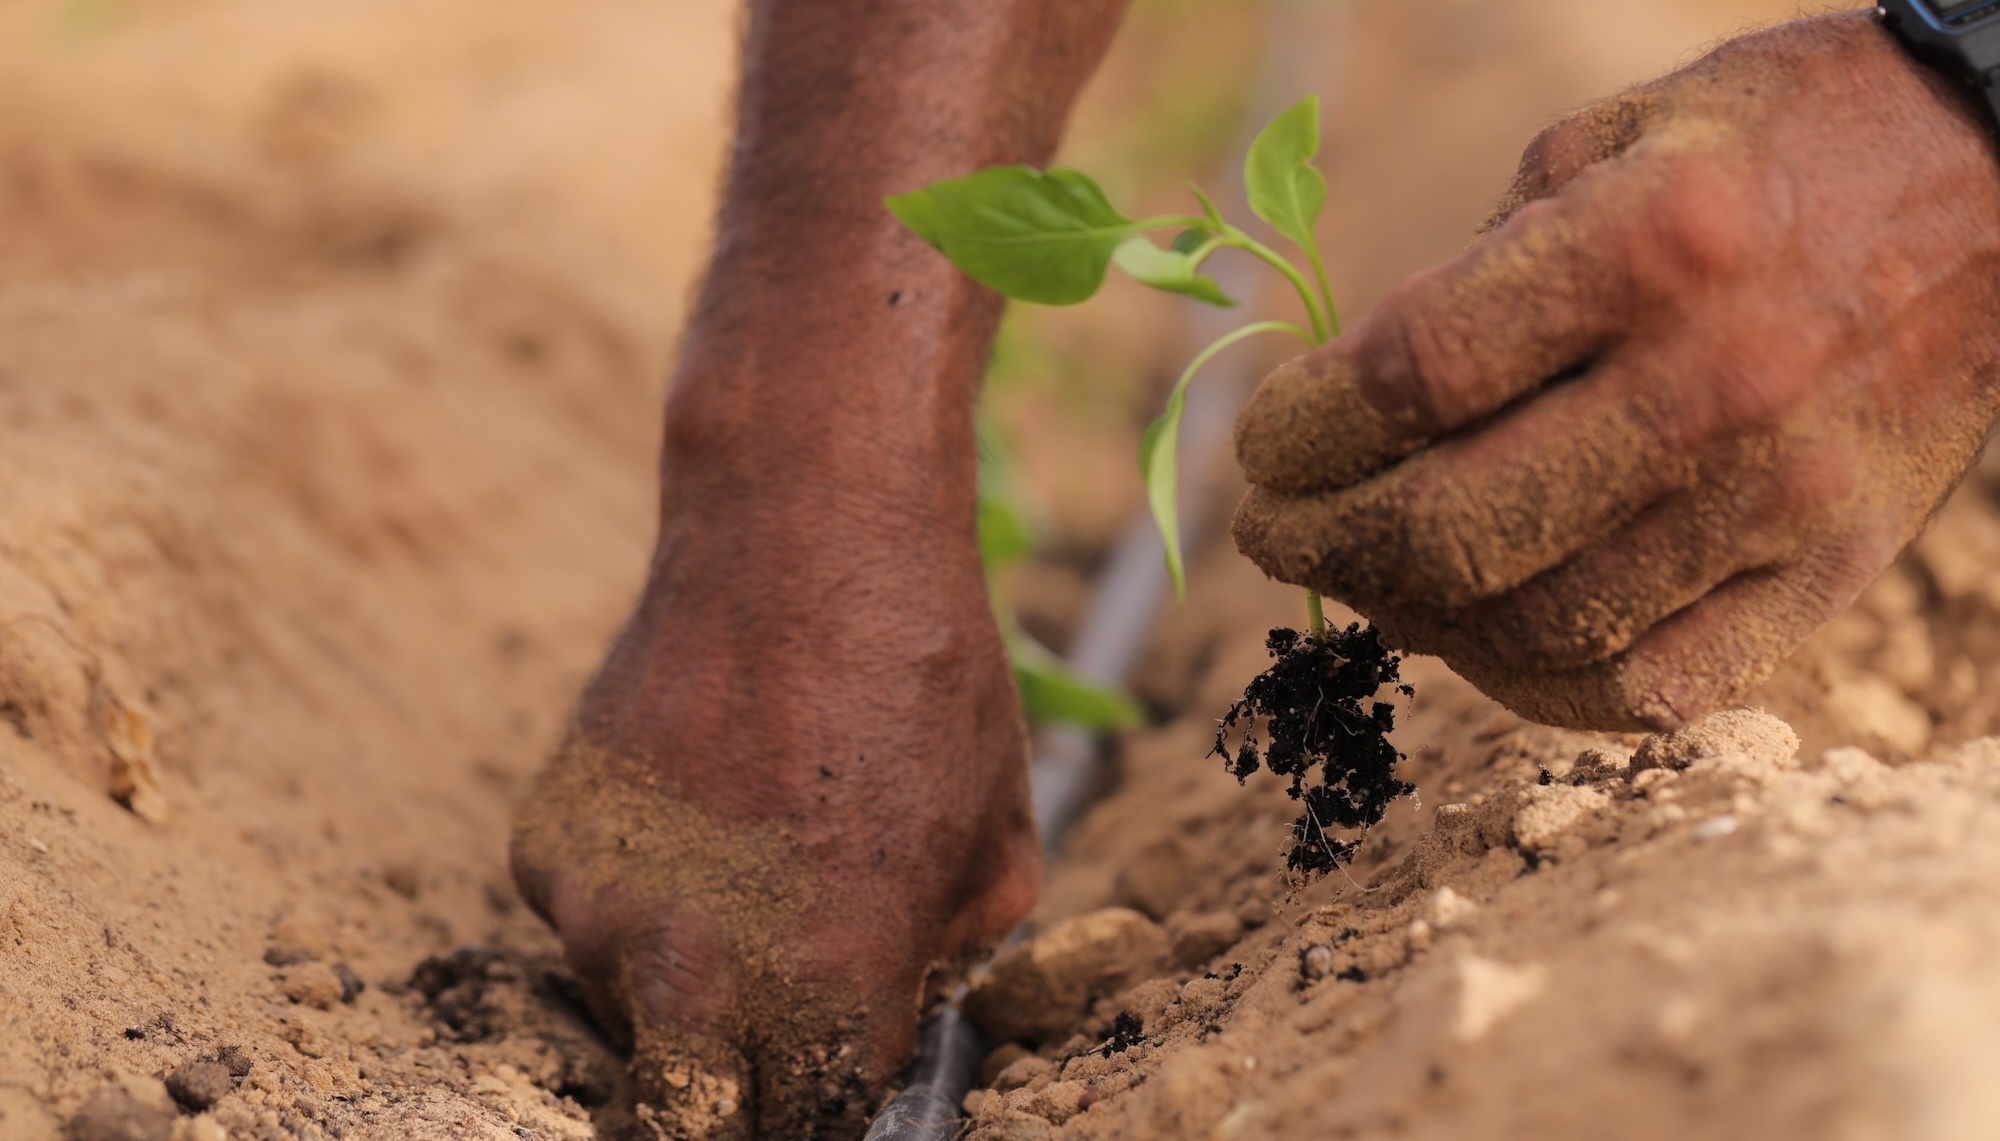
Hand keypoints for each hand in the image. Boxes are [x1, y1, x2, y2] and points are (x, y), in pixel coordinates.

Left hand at [1231, 13, 1999, 730]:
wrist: (1993, 179)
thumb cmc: (1771, 149)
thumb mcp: (1604, 142)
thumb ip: (1474, 276)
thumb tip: (1350, 416)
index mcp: (1648, 242)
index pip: (1408, 381)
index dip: (1299, 435)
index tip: (1262, 451)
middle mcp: (1715, 381)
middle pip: (1451, 528)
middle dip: (1321, 544)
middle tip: (1274, 535)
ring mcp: (1780, 495)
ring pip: (1534, 626)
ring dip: (1411, 617)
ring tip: (1369, 578)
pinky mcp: (1830, 571)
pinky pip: (1651, 691)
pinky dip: (1538, 687)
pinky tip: (1484, 639)